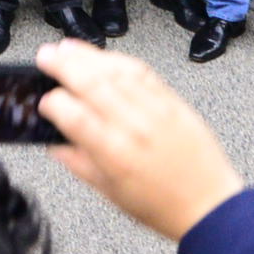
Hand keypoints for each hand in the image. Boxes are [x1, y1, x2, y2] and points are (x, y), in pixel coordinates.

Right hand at [35, 41, 244, 241]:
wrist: (209, 204)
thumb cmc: (163, 206)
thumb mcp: (111, 193)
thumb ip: (79, 164)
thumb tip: (55, 145)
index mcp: (115, 155)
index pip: (75, 117)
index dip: (54, 104)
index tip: (44, 101)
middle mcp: (135, 128)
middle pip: (92, 85)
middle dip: (64, 65)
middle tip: (46, 56)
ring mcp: (156, 111)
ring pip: (116, 72)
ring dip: (88, 56)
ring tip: (68, 47)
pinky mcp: (173, 102)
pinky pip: (143, 72)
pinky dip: (120, 61)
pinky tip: (105, 56)